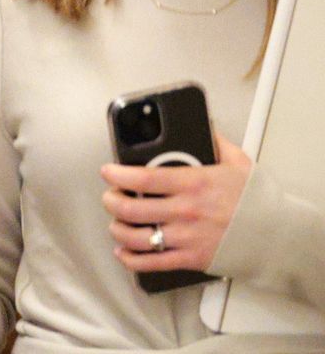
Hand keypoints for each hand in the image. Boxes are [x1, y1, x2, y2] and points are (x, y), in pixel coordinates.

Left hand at [101, 129, 250, 273]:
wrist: (278, 235)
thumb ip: (214, 143)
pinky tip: (124, 251)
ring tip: (116, 222)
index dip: (116, 175)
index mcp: (193, 184)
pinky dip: (131, 259)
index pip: (142, 178)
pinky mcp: (190, 259)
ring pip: (135, 236)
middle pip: (130, 208)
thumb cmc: (257, 200)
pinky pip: (152, 262)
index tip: (108, 171)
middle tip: (110, 196)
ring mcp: (186, 237)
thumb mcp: (238, 163)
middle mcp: (185, 211)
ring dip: (117, 228)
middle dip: (111, 201)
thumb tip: (201, 125)